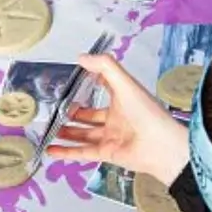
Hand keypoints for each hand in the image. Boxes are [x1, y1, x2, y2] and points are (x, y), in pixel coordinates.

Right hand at [49, 53, 189, 184]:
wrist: (162, 146)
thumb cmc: (147, 113)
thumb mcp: (126, 84)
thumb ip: (105, 67)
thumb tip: (82, 57)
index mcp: (123, 100)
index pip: (105, 89)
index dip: (91, 83)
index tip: (73, 80)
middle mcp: (116, 119)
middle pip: (89, 116)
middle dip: (72, 113)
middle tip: (55, 110)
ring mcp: (111, 137)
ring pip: (83, 134)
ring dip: (66, 132)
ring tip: (49, 129)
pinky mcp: (107, 154)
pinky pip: (82, 152)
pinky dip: (66, 152)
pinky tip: (50, 149)